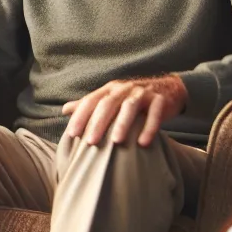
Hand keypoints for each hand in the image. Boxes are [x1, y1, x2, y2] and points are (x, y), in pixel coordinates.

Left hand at [61, 75, 187, 147]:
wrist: (167, 88)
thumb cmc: (132, 98)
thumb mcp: (110, 98)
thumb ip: (89, 104)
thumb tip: (64, 109)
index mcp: (109, 89)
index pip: (91, 101)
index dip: (80, 116)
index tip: (72, 134)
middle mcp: (124, 89)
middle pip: (108, 104)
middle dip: (98, 123)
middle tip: (90, 142)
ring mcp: (143, 93)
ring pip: (130, 107)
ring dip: (122, 124)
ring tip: (116, 142)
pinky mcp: (160, 100)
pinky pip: (155, 114)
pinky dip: (149, 128)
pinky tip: (143, 143)